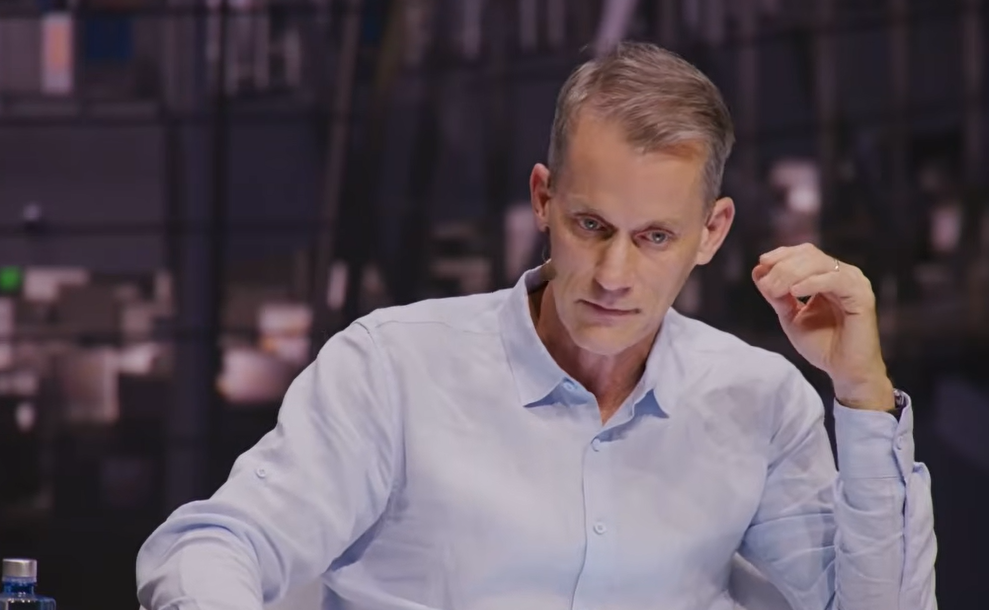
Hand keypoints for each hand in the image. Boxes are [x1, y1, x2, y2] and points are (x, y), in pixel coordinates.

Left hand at [752, 243, 893, 410]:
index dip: (781, 254)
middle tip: (767, 285)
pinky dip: (812, 282)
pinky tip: (795, 291)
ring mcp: (855, 283)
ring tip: (776, 290)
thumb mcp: (790, 316)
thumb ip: (776, 295)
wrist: (844, 370)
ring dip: (791, 273)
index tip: (761, 263)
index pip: (804, 253)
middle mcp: (843, 274)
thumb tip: (758, 270)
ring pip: (820, 263)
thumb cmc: (821, 344)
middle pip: (809, 255)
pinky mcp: (862, 296)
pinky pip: (835, 280)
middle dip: (782, 266)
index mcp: (828, 275)